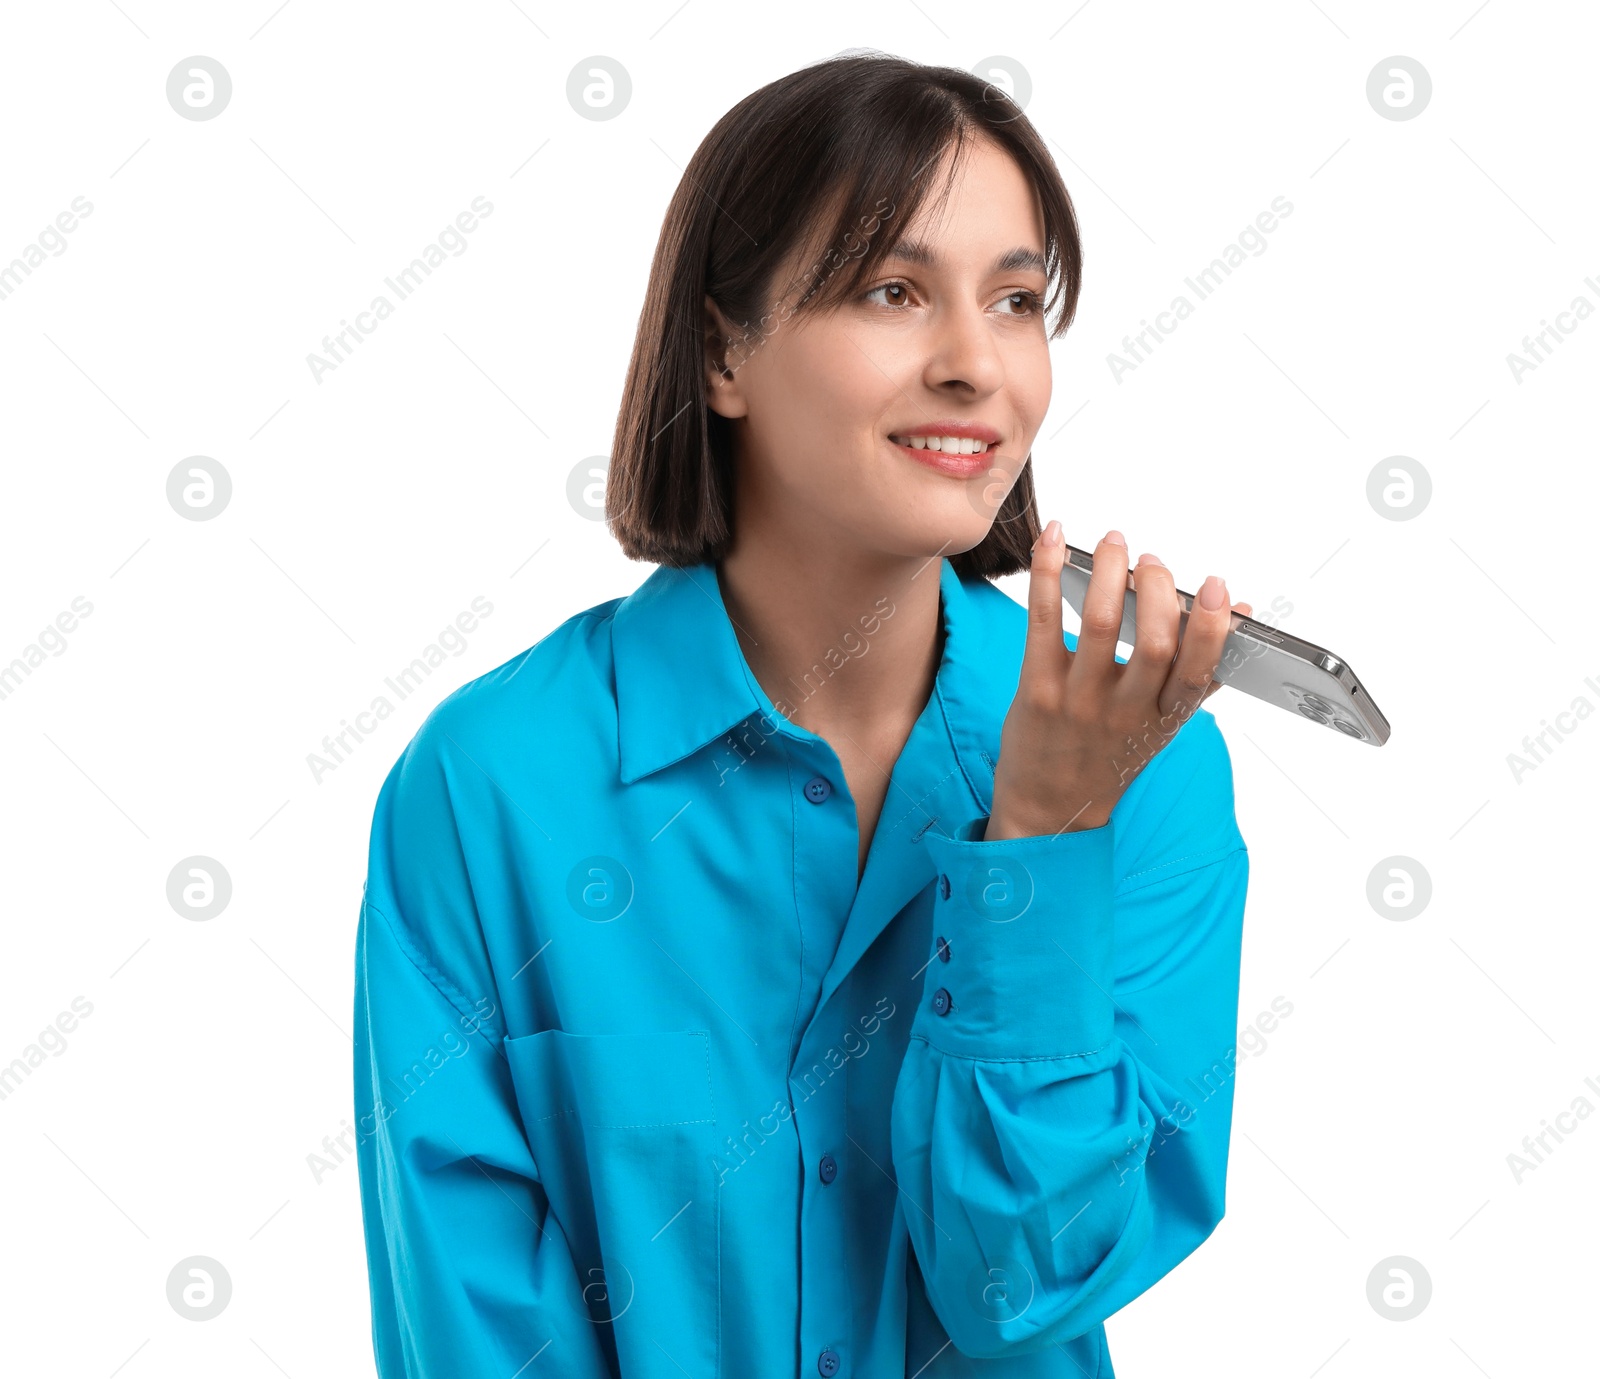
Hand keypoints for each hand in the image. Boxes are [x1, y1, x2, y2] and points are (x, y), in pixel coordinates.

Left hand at [985, 522, 1253, 839]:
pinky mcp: (1038, 689)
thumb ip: (1202, 675)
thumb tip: (1242, 617)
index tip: (1217, 587)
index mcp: (1163, 720)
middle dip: (1157, 591)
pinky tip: (1052, 541)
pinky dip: (1048, 574)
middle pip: (1153, 644)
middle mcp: (1124, 713)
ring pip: (1100, 625)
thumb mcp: (1163, 726)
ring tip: (1114, 543)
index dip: (1211, 629)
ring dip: (1109, 573)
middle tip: (1151, 562)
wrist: (1049, 806)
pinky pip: (1044, 621)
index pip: (1198, 674)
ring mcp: (1078, 701)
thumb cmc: (1110, 754)